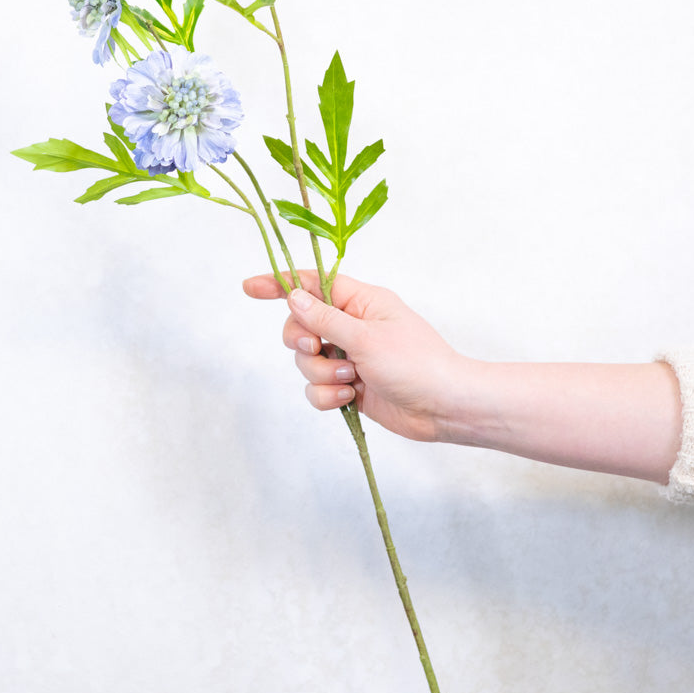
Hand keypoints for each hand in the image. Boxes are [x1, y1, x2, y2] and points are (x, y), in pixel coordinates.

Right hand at [242, 271, 482, 442]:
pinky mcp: (349, 387)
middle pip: (300, 326)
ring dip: (322, 374)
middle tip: (318, 350)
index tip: (249, 288)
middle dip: (303, 343)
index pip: (312, 284)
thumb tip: (293, 297)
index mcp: (361, 302)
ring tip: (351, 379)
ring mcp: (350, 357)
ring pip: (307, 362)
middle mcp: (352, 326)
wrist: (444, 408)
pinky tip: (350, 398)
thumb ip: (325, 318)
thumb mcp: (366, 337)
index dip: (279, 284)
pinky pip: (317, 389)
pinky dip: (328, 396)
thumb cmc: (417, 364)